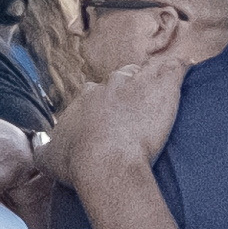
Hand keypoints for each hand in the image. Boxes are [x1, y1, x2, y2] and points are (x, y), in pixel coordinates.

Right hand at [49, 48, 185, 190]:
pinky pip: (174, 69)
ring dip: (153, 76)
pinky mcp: (161, 88)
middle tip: (136, 104)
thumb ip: (42, 150)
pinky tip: (188, 66)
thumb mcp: (48, 158)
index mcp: (86, 98)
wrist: (105, 162)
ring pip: (146, 71)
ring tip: (162, 82)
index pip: (95, 93)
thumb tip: (39, 150)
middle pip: (120, 79)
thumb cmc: (77, 162)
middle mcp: (109, 85)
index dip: (103, 104)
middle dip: (127, 88)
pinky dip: (181, 67)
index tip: (109, 118)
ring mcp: (136, 84)